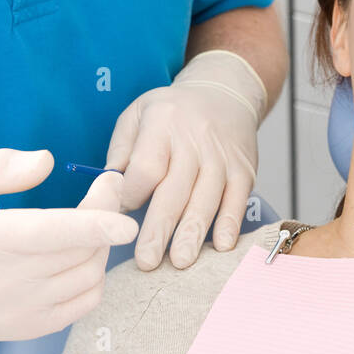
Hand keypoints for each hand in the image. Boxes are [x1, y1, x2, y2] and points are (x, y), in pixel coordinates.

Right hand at [0, 148, 138, 353]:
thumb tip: (46, 161)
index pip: (46, 233)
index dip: (91, 223)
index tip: (124, 212)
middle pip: (76, 250)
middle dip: (105, 215)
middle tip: (107, 188)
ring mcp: (16, 311)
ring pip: (87, 275)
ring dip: (101, 244)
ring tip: (88, 222)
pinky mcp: (28, 328)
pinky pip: (84, 302)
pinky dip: (95, 275)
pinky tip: (79, 255)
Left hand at [104, 50, 265, 270]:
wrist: (225, 91)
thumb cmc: (172, 111)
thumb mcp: (138, 114)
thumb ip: (121, 149)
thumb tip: (109, 187)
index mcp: (162, 124)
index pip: (145, 168)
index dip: (132, 196)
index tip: (119, 216)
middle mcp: (194, 140)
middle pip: (174, 190)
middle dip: (159, 229)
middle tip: (146, 261)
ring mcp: (222, 157)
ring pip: (206, 200)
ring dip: (193, 234)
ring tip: (180, 262)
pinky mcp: (244, 170)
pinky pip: (237, 201)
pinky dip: (230, 224)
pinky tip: (221, 246)